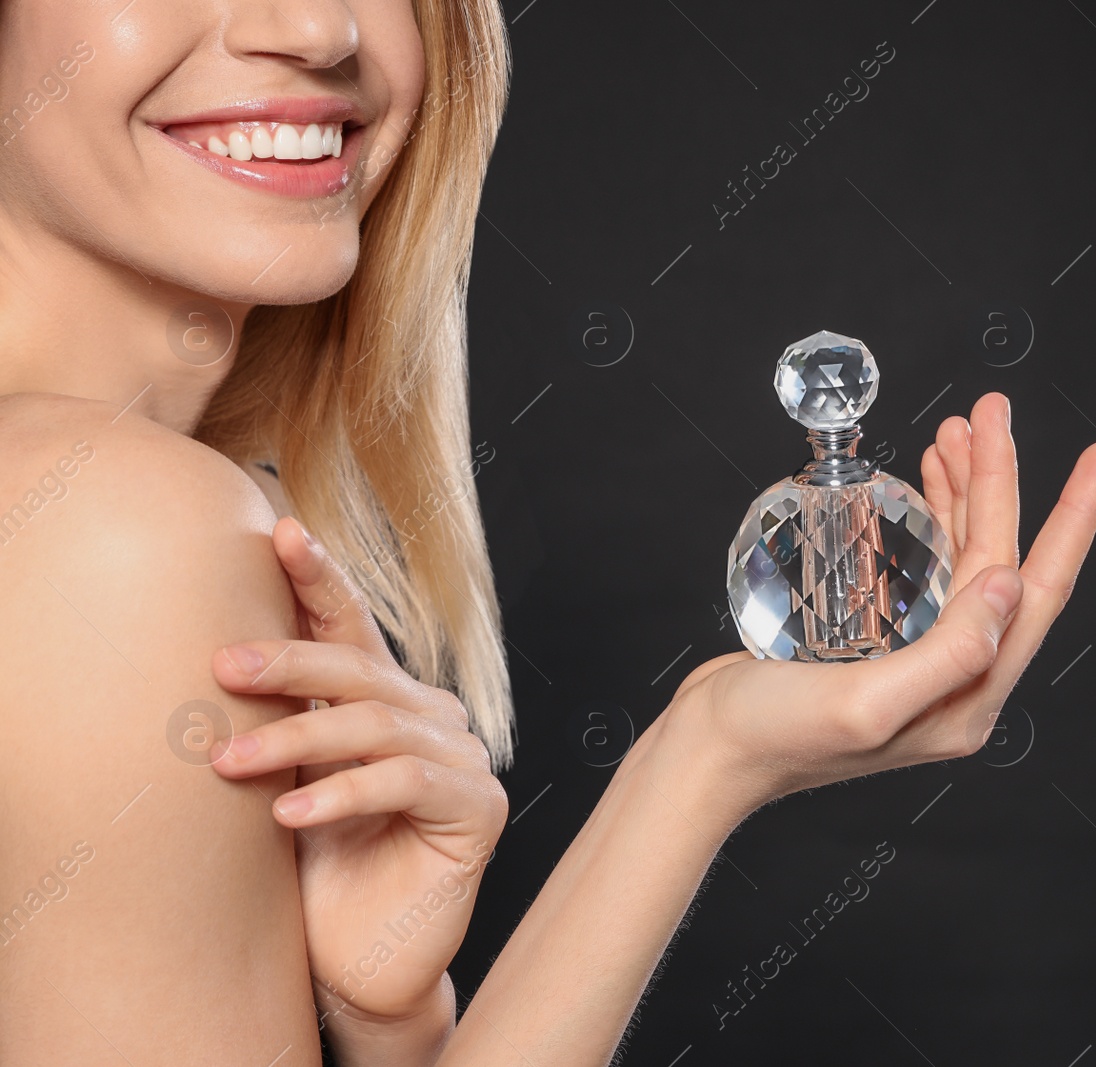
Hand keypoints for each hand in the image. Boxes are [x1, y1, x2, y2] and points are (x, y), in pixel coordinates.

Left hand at [209, 518, 507, 1046]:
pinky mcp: (477, 808)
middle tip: (223, 666)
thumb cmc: (315, 874)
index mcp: (389, 702)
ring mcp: (463, 759)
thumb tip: (215, 655)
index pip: (352, 630)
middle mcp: (432, 718)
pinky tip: (290, 816)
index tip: (280, 530)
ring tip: (228, 764)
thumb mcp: (285, 783)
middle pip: (362, 671)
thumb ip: (281, 722)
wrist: (355, 964)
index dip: (321, 578)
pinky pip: (404, 784)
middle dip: (290, 661)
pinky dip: (342, 795)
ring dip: (296, 742)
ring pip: (377, 726)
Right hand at [667, 392, 1095, 808]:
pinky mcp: (888, 645)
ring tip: (959, 429)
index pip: (1038, 591)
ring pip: (969, 559)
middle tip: (990, 411)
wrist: (706, 754)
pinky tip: (928, 483)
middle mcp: (957, 682)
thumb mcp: (866, 702)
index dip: (1072, 518)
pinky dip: (935, 516)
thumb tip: (1010, 584)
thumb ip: (950, 652)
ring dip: (970, 490)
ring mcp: (922, 661)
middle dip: (1002, 480)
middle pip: (1002, 562)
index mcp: (968, 699)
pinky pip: (932, 568)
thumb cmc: (772, 738)